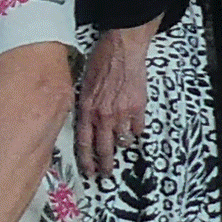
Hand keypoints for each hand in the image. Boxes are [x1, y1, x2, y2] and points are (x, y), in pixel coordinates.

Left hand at [74, 27, 152, 181]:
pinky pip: (138, 127)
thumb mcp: (83, 83)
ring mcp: (122, 113)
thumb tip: (85, 120)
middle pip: (104, 148)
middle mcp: (103, 114)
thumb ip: (84, 104)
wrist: (122, 48)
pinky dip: (136, 130)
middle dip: (105, 164)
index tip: (89, 171)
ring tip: (120, 148)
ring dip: (121, 145)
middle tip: (105, 173)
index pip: (84, 142)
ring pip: (122, 140)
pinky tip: (134, 129)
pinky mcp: (138, 107)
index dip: (86, 160)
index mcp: (87, 109)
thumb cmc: (101, 60)